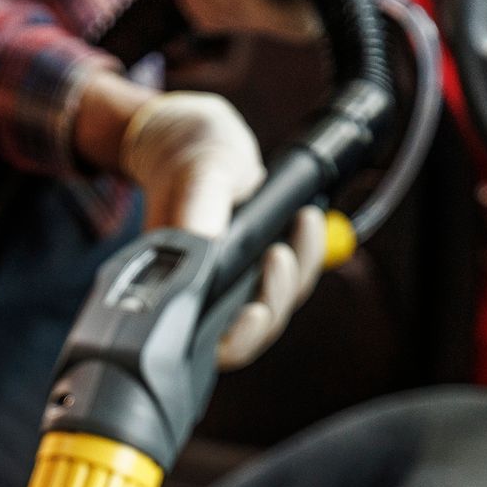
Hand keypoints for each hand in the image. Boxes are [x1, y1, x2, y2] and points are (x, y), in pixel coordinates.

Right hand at [74, 77, 324, 369]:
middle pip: (254, 328)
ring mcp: (235, 284)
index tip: (256, 310)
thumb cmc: (184, 164)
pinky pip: (291, 275)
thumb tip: (206, 246)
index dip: (239, 338)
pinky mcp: (257, 266)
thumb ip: (197, 211)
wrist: (193, 143)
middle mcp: (208, 296)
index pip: (213, 343)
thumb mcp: (193, 178)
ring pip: (277, 302)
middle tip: (280, 254)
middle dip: (276, 296)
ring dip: (298, 270)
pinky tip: (306, 220)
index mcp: (180, 291)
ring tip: (304, 222)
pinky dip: (306, 252)